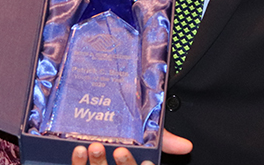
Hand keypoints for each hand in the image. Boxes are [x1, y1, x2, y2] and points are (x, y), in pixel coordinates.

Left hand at [70, 130, 191, 164]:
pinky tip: (79, 150)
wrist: (95, 105)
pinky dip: (78, 161)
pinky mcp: (80, 164)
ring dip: (98, 162)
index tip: (147, 162)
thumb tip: (186, 145)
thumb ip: (164, 139)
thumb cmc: (124, 122)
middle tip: (120, 150)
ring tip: (96, 146)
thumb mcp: (145, 130)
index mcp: (133, 162)